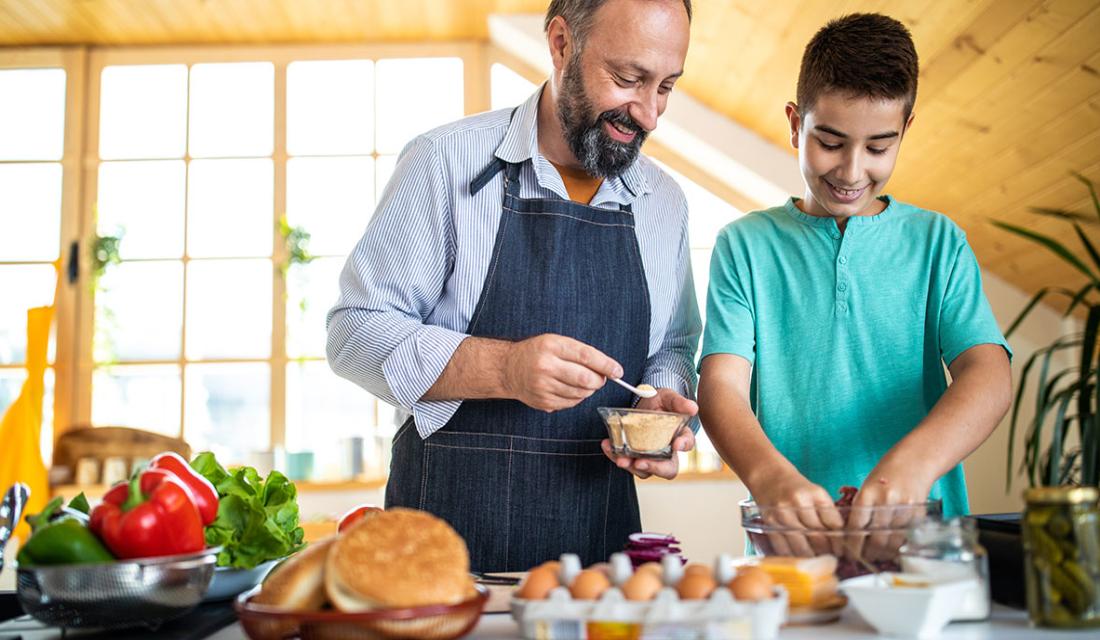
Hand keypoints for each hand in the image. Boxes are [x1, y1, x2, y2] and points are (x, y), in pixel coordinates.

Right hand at [503, 334, 621, 411]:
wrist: (508, 369)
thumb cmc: (536, 353)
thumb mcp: (555, 342)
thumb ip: (580, 353)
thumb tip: (607, 369)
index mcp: (551, 346)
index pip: (586, 356)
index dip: (606, 365)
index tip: (618, 371)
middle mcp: (546, 366)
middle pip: (585, 379)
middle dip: (599, 380)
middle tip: (599, 378)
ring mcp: (543, 386)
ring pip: (580, 393)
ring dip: (588, 390)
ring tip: (582, 382)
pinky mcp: (543, 401)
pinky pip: (571, 403)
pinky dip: (577, 397)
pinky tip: (569, 389)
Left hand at [601, 388, 696, 479]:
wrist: (641, 403)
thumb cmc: (659, 401)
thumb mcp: (668, 397)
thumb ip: (679, 402)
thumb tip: (693, 408)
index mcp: (680, 435)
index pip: (687, 443)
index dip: (684, 445)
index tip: (676, 444)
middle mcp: (667, 451)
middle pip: (667, 469)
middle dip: (654, 468)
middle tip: (641, 462)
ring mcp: (650, 456)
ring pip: (644, 470)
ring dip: (631, 466)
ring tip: (620, 459)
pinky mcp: (633, 455)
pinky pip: (626, 461)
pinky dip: (615, 456)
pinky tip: (608, 446)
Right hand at [749, 469, 843, 557]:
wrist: (767, 473)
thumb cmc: (795, 486)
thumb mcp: (816, 493)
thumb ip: (827, 513)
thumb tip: (838, 539)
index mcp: (815, 494)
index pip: (833, 524)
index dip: (840, 541)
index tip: (843, 550)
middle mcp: (798, 503)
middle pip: (818, 537)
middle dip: (827, 552)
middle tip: (833, 560)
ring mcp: (782, 513)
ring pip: (801, 545)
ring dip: (812, 557)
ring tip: (817, 562)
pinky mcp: (769, 522)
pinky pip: (783, 546)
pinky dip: (793, 556)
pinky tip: (799, 559)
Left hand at [847, 460, 932, 561]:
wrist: (915, 460)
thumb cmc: (886, 472)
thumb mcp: (867, 486)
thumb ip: (861, 507)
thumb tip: (851, 533)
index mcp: (868, 493)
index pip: (856, 526)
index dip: (851, 544)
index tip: (846, 552)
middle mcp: (886, 501)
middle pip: (874, 538)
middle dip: (866, 553)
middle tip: (860, 559)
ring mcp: (903, 508)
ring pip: (891, 541)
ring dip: (882, 553)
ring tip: (874, 557)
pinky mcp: (917, 513)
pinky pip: (905, 537)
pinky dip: (897, 546)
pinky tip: (890, 550)